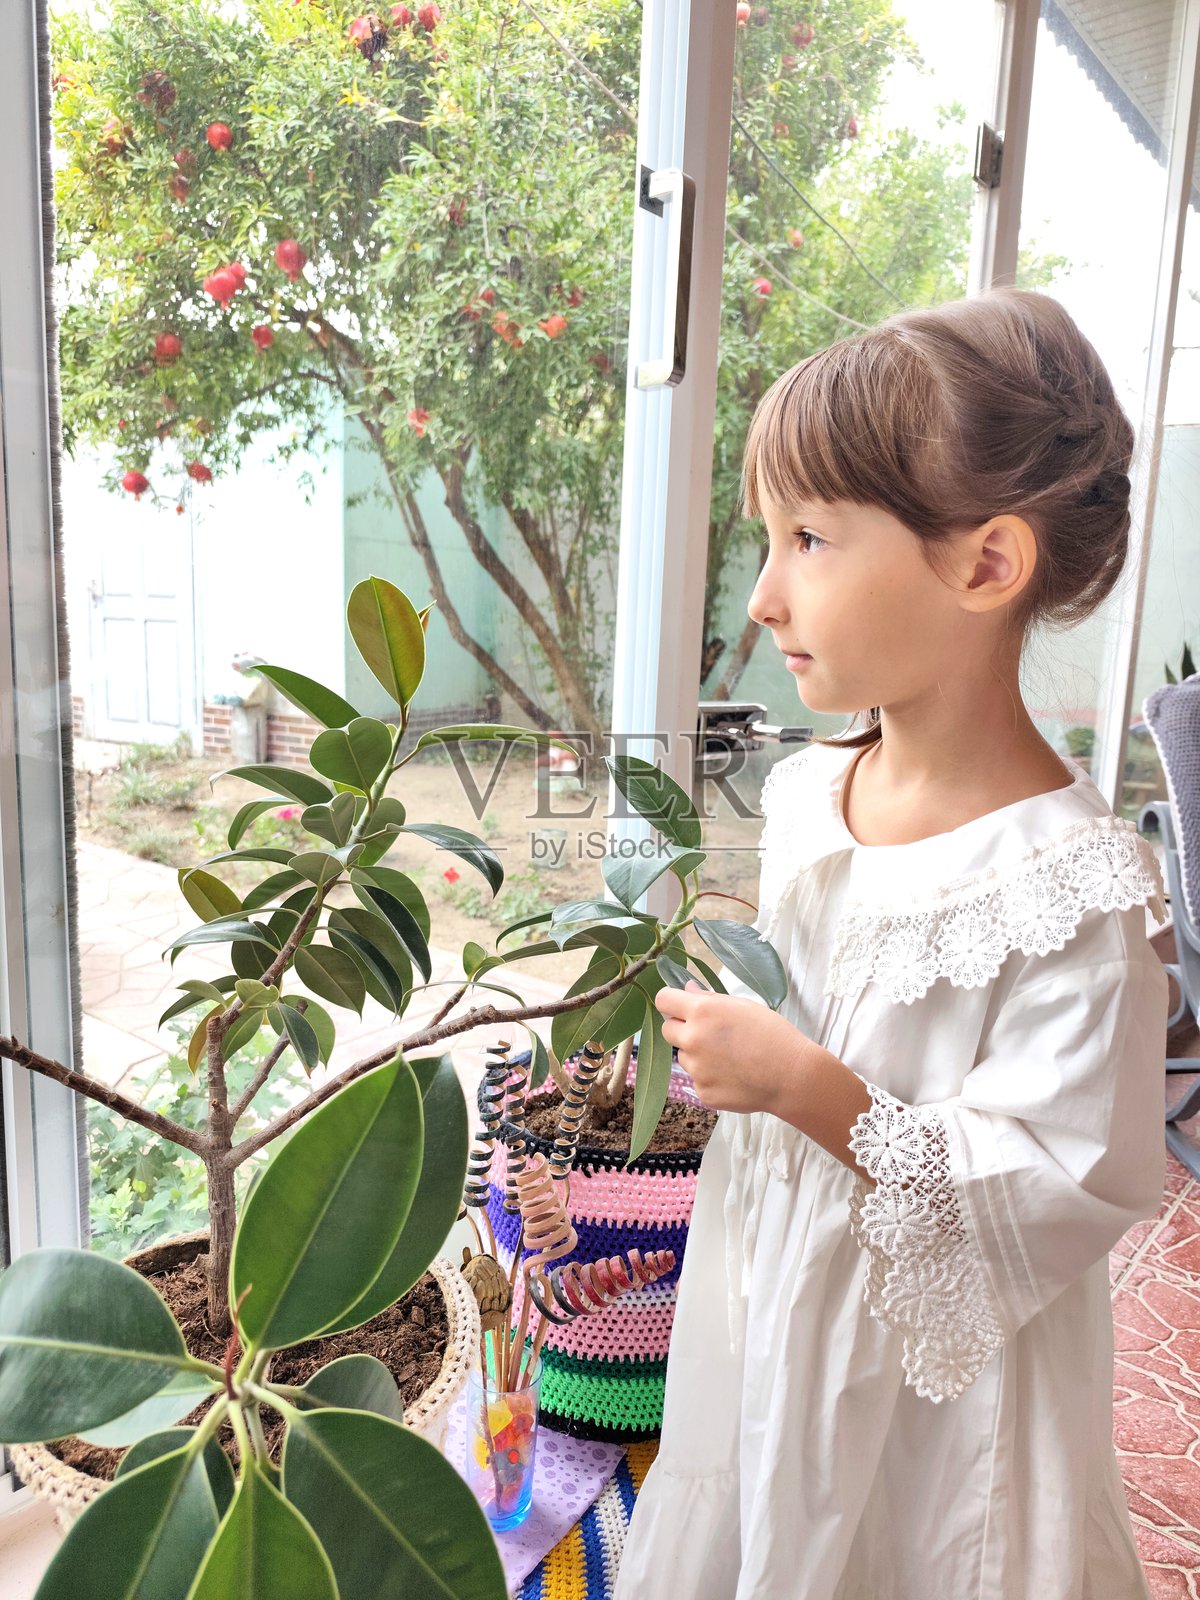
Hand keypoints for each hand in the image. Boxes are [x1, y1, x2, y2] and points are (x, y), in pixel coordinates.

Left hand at [653, 979, 809, 1115]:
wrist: (792, 1076)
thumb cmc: (773, 1035)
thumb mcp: (744, 1006)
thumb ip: (710, 998)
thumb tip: (687, 989)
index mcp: (702, 1012)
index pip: (663, 999)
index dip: (671, 1002)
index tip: (679, 1007)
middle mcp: (692, 1039)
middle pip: (668, 1030)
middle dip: (682, 1029)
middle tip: (709, 1034)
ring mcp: (696, 1069)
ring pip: (684, 1057)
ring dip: (698, 1056)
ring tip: (730, 1058)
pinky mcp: (703, 1092)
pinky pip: (698, 1081)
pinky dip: (711, 1078)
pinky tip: (735, 1077)